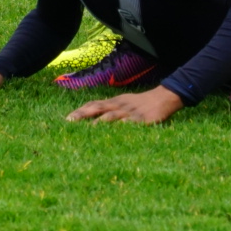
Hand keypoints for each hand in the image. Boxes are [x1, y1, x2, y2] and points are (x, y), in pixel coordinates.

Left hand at [67, 86, 184, 124]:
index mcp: (114, 102)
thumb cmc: (141, 103)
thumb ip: (110, 109)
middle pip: (98, 108)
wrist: (163, 97)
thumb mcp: (124, 102)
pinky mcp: (141, 120)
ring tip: (88, 130)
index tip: (67, 119)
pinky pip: (130, 123)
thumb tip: (93, 117)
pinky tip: (113, 133)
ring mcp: (129, 112)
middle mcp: (119, 105)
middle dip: (83, 114)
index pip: (93, 104)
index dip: (80, 111)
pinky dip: (121, 127)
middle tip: (69, 122)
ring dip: (99, 122)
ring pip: (111, 116)